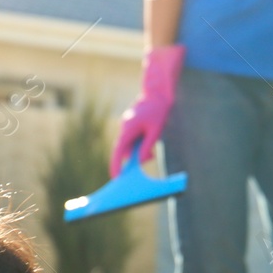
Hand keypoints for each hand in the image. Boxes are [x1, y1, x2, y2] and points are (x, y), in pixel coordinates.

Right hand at [111, 45, 185, 176]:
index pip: (118, 152)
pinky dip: (138, 145)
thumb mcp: (155, 131)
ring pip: (128, 145)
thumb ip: (147, 146)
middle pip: (123, 150)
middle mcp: (124, 128)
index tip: (115, 178)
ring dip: (137, 152)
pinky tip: (150, 143)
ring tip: (152, 152)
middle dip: (130, 161)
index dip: (115, 166)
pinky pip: (132, 139)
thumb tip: (141, 161)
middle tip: (138, 169)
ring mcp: (126, 126)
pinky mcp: (131, 125)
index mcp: (128, 130)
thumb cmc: (158, 111)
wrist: (158, 94)